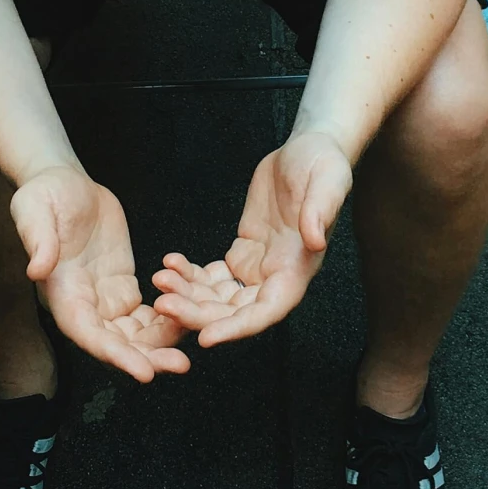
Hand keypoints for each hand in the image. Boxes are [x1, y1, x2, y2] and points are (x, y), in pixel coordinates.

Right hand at [11, 165, 189, 381]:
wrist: (64, 182)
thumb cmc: (44, 195)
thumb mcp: (35, 210)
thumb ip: (39, 240)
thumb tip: (36, 269)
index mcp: (62, 292)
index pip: (88, 333)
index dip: (115, 355)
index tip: (143, 372)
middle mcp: (83, 303)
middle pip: (116, 342)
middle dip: (146, 357)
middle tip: (180, 365)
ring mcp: (103, 296)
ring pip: (134, 333)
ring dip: (160, 344)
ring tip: (189, 351)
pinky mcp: (121, 284)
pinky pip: (145, 313)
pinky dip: (166, 319)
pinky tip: (188, 320)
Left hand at [153, 132, 351, 345]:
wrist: (307, 151)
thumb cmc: (323, 165)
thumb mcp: (328, 182)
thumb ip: (321, 212)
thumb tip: (315, 241)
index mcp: (298, 269)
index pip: (267, 311)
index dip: (237, 328)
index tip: (206, 338)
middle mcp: (277, 276)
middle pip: (235, 312)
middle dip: (198, 314)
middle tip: (163, 305)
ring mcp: (258, 267)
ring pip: (219, 298)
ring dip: (188, 296)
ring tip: (160, 280)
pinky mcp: (243, 252)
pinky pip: (212, 277)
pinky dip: (189, 275)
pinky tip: (170, 263)